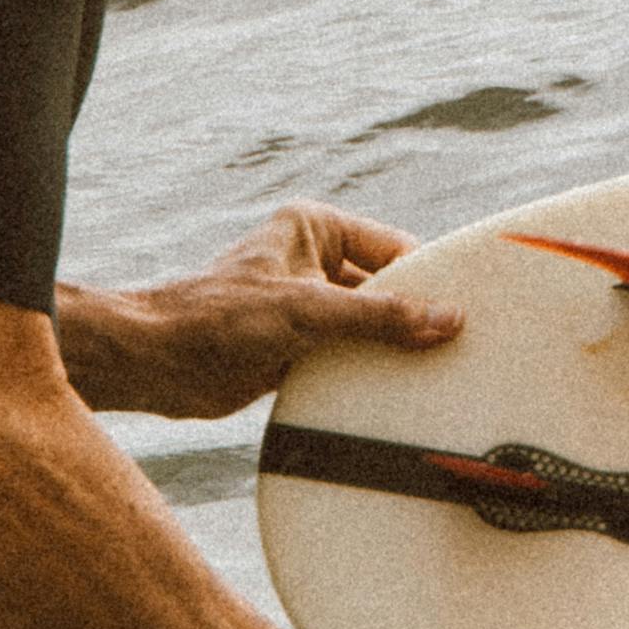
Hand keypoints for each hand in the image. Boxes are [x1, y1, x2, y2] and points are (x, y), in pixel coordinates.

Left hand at [66, 204, 462, 420]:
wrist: (156, 363)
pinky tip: (398, 400)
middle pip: (386, 290)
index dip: (431, 280)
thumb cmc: (216, 318)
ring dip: (392, 354)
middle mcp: (313, 262)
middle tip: (462, 351)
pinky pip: (348, 359)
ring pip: (368, 328)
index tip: (472, 312)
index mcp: (316, 228)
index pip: (396, 249)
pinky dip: (367, 377)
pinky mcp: (297, 347)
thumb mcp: (309, 312)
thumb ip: (380, 316)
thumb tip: (449, 321)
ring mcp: (306, 306)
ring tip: (438, 380)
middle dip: (415, 321)